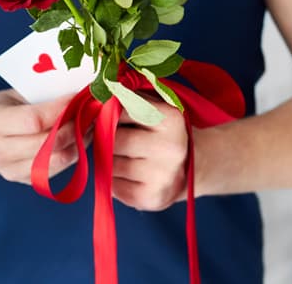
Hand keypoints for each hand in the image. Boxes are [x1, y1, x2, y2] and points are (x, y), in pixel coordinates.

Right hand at [0, 89, 88, 183]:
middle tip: (91, 111)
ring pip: (56, 161)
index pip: (34, 121)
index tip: (80, 97)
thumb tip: (79, 94)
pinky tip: (80, 139)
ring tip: (89, 125)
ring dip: (79, 143)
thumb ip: (40, 97)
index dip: (62, 110)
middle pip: (48, 145)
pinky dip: (73, 154)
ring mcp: (10, 171)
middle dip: (75, 127)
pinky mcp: (25, 181)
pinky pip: (57, 170)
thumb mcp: (11, 95)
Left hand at [112, 95, 187, 210]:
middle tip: (113, 139)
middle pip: (114, 140)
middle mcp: (170, 148)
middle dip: (106, 139)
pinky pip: (114, 187)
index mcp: (170, 119)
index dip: (108, 114)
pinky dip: (113, 181)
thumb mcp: (156, 108)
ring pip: (110, 165)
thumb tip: (99, 94)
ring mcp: (162, 175)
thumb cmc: (164, 134)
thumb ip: (130, 98)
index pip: (121, 111)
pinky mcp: (151, 198)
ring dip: (108, 161)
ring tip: (124, 157)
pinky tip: (129, 176)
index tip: (105, 115)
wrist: (192, 168)